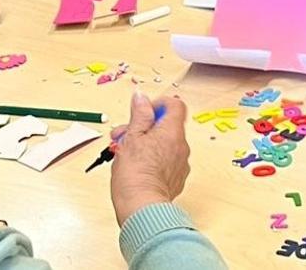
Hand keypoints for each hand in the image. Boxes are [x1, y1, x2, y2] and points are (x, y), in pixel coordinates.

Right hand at [109, 93, 189, 226]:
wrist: (141, 208)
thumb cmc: (135, 174)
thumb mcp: (132, 137)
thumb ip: (139, 115)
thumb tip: (142, 98)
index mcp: (172, 132)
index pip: (175, 106)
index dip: (158, 104)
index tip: (142, 111)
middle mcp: (181, 147)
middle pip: (166, 126)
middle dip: (144, 127)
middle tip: (124, 134)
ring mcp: (180, 165)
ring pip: (164, 145)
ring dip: (146, 143)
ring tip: (125, 152)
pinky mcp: (175, 180)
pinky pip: (165, 162)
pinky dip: (152, 159)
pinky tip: (135, 166)